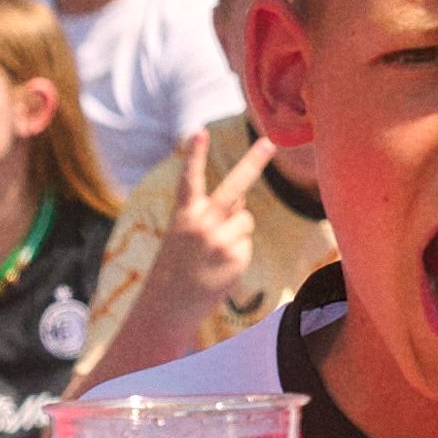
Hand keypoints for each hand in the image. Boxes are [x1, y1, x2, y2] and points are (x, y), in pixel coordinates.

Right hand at [133, 135, 273, 344]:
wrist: (167, 307)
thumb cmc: (175, 267)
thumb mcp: (184, 235)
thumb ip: (211, 214)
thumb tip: (242, 198)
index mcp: (184, 214)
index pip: (189, 179)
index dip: (194, 154)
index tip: (199, 131)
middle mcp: (202, 224)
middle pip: (234, 187)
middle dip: (254, 162)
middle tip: (270, 142)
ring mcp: (220, 241)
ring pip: (246, 220)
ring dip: (237, 232)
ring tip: (214, 253)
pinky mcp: (235, 258)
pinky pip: (247, 243)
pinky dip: (237, 253)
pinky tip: (219, 268)